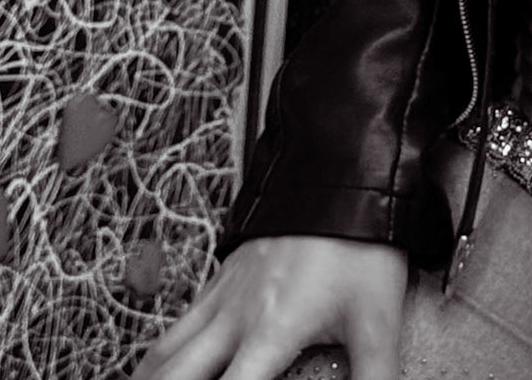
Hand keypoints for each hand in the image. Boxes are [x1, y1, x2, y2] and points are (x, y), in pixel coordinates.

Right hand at [132, 235, 405, 379]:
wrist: (338, 172)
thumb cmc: (356, 242)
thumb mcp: (377, 322)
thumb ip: (378, 376)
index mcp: (270, 330)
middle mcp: (237, 314)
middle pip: (178, 371)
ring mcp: (226, 290)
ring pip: (170, 345)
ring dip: (154, 374)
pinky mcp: (227, 273)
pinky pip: (182, 318)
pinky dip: (164, 348)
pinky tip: (166, 358)